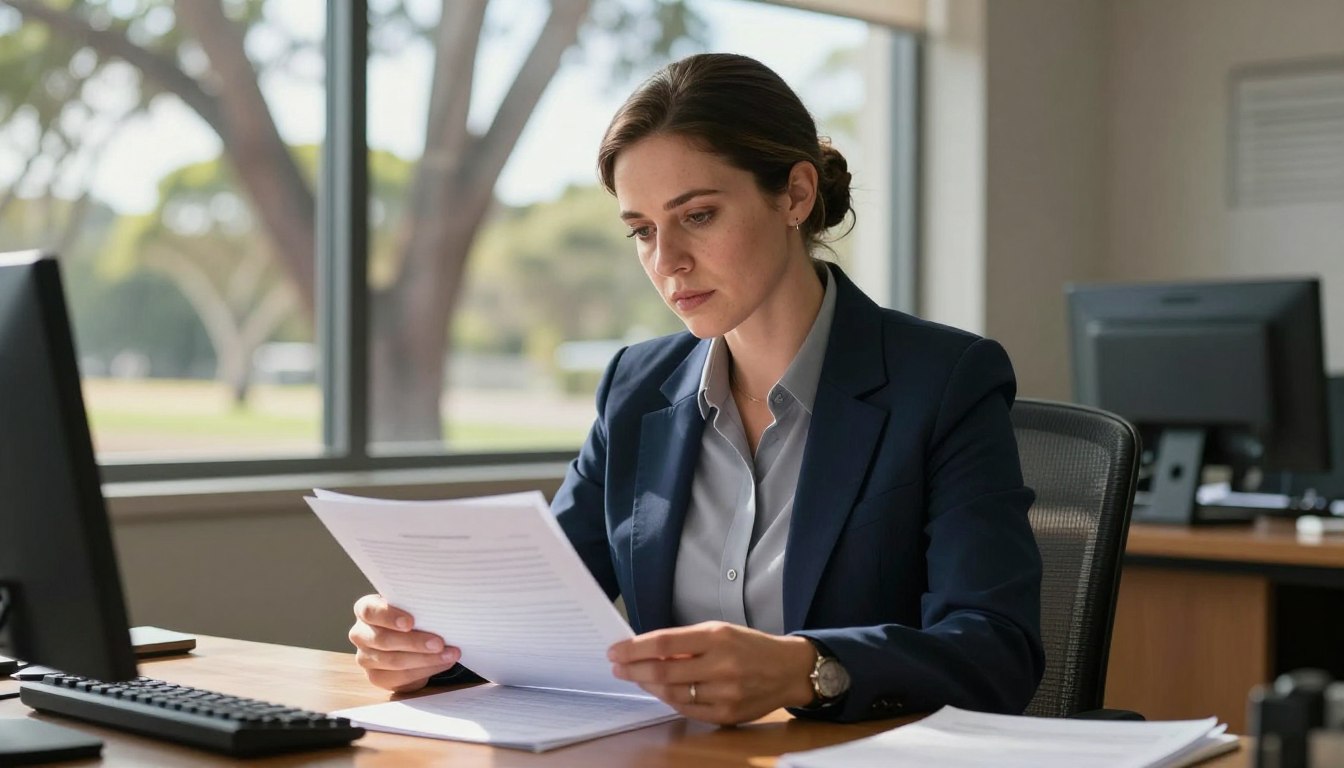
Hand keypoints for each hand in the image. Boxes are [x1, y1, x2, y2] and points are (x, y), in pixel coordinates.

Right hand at [349, 594, 460, 691]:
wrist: (410, 641)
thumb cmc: (412, 616)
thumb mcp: (412, 607)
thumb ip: (417, 606)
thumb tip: (441, 608)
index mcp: (365, 610)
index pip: (369, 611)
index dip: (389, 616)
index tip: (410, 622)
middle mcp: (360, 634)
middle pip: (383, 639)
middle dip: (414, 642)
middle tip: (439, 643)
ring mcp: (365, 658)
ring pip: (394, 661)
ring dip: (426, 659)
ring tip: (449, 654)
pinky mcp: (376, 677)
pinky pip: (401, 677)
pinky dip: (425, 670)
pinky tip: (442, 663)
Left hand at [607, 621, 816, 724]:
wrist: (789, 670)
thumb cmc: (750, 646)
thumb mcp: (721, 631)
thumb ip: (687, 642)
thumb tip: (646, 650)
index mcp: (718, 637)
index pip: (664, 643)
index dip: (635, 648)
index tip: (615, 650)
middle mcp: (721, 666)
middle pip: (663, 671)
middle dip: (633, 669)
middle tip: (617, 666)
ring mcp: (724, 693)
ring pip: (672, 693)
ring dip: (648, 685)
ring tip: (636, 677)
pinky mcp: (727, 715)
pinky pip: (687, 710)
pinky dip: (669, 699)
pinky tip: (661, 690)